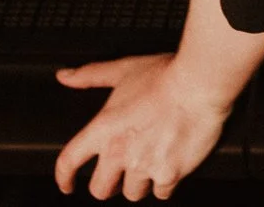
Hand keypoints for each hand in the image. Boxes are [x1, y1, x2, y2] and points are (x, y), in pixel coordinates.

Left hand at [52, 53, 231, 199]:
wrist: (200, 85)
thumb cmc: (165, 76)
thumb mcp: (123, 70)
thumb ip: (91, 75)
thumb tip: (66, 76)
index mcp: (103, 128)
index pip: (69, 161)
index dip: (63, 177)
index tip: (66, 184)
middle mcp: (119, 152)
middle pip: (100, 189)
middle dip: (109, 184)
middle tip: (120, 174)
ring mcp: (144, 166)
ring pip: (132, 193)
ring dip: (140, 183)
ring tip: (150, 164)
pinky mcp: (169, 175)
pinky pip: (161, 193)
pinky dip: (165, 183)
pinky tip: (169, 166)